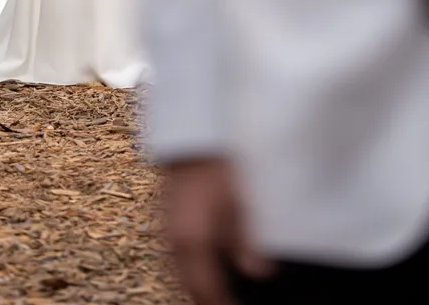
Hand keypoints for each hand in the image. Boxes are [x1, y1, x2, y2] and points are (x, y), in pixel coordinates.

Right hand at [165, 158, 272, 304]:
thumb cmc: (215, 167)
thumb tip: (260, 273)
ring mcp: (168, 235)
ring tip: (222, 294)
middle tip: (232, 303)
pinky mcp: (169, 225)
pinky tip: (209, 271)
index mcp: (191, 243)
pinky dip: (193, 273)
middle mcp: (174, 244)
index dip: (224, 304)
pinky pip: (179, 262)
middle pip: (191, 289)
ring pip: (182, 277)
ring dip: (200, 289)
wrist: (191, 139)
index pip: (207, 291)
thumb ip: (245, 242)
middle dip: (209, 300)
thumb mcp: (236, 202)